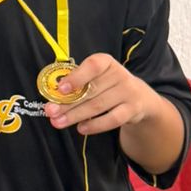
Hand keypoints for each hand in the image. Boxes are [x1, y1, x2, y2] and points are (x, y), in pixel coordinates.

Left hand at [43, 53, 157, 135]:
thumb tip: (54, 96)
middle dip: (67, 103)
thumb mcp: (96, 78)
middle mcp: (119, 74)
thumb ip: (78, 84)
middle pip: (91, 90)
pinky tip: (81, 128)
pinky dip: (95, 125)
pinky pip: (112, 119)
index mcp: (106, 62)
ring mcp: (128, 92)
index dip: (76, 77)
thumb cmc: (108, 86)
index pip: (93, 65)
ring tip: (59, 122)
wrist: (140, 98)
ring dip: (76, 115)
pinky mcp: (133, 109)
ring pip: (98, 105)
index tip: (60, 89)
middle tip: (51, 111)